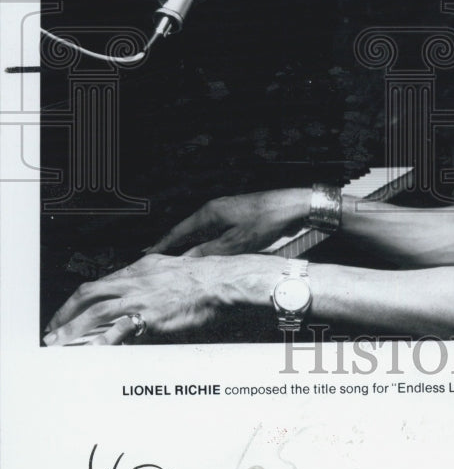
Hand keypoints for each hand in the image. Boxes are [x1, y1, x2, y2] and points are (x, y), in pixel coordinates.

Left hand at [42, 253, 282, 344]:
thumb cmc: (203, 280)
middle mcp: (134, 280)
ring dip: (72, 330)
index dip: (76, 301)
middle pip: (88, 294)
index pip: (97, 284)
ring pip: (95, 312)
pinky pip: (117, 330)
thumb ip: (150, 282)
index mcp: (139, 269)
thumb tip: (138, 295)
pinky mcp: (149, 315)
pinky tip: (89, 352)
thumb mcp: (171, 272)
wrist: (223, 282)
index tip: (65, 315)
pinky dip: (99, 342)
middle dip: (65, 314)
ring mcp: (140, 297)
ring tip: (57, 345)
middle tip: (51, 332)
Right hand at [145, 188, 312, 256]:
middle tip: (158, 258)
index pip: (179, 231)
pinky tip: (206, 253)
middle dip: (173, 245)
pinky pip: (215, 232)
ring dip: (191, 246)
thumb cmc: (266, 220)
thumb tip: (187, 261)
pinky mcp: (238, 217)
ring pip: (202, 232)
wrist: (292, 207)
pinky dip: (206, 243)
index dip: (163, 244)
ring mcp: (227, 212)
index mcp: (210, 212)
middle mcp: (215, 209)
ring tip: (177, 259)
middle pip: (188, 231)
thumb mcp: (236, 242)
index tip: (147, 253)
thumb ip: (210, 252)